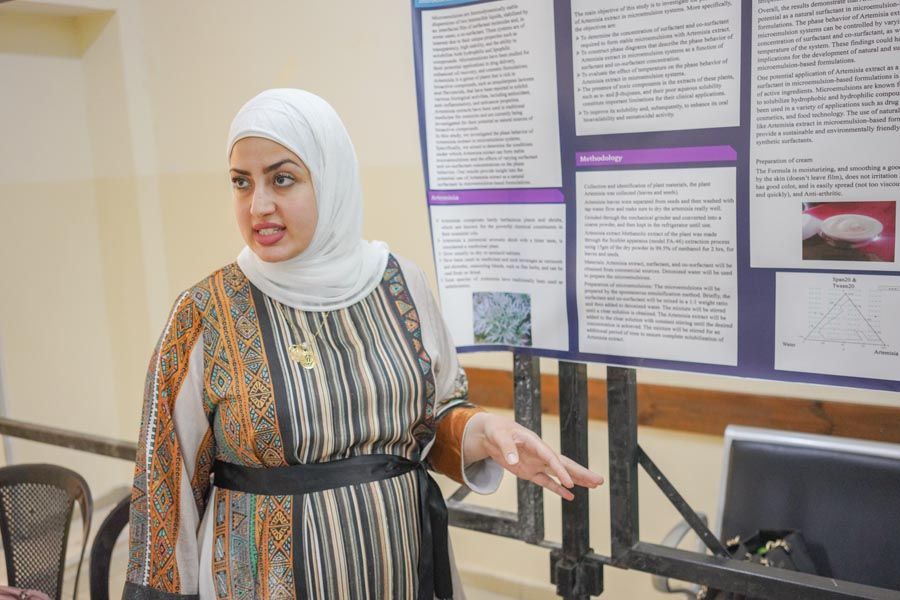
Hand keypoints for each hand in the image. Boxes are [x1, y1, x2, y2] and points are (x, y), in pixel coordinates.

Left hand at [462, 412, 603, 500]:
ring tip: (594, 486)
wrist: (491, 433)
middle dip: (581, 473)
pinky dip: (558, 489)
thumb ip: (507, 448)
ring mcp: (536, 463)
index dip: (562, 470)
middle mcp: (540, 453)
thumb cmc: (497, 430)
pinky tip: (570, 496)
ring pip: (560, 474)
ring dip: (576, 480)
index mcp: (535, 442)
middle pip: (564, 465)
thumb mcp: (499, 436)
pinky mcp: (529, 472)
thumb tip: (513, 461)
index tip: (571, 483)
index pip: (551, 457)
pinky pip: (546, 482)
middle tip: (599, 480)